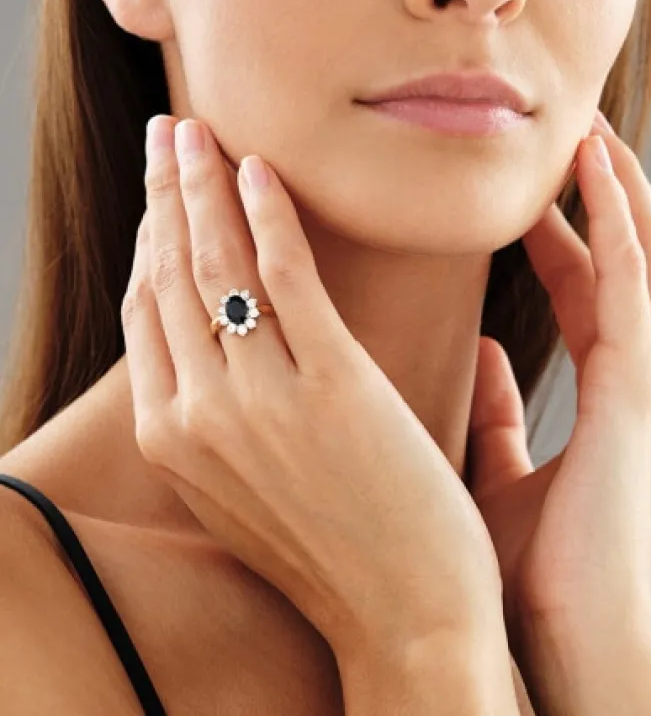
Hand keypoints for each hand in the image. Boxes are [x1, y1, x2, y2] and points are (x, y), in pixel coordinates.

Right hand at [122, 115, 504, 668]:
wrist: (405, 620)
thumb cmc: (334, 550)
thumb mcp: (246, 486)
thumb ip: (218, 417)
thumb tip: (220, 345)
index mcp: (172, 439)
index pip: (145, 311)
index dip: (149, 238)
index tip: (161, 188)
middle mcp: (198, 414)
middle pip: (167, 273)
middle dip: (164, 193)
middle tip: (168, 133)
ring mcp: (258, 399)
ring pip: (215, 262)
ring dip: (202, 184)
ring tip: (200, 131)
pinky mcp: (330, 385)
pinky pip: (284, 274)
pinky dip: (267, 214)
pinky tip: (260, 170)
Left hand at [463, 110, 650, 664]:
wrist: (564, 641)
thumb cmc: (532, 567)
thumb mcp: (503, 470)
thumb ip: (499, 414)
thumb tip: (479, 359)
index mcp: (611, 394)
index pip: (592, 288)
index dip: (566, 232)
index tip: (530, 190)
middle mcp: (640, 377)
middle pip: (628, 257)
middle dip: (604, 192)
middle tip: (572, 130)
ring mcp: (649, 382)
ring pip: (641, 254)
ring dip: (616, 188)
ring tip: (588, 127)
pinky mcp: (638, 392)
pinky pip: (634, 281)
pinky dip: (618, 219)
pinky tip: (595, 170)